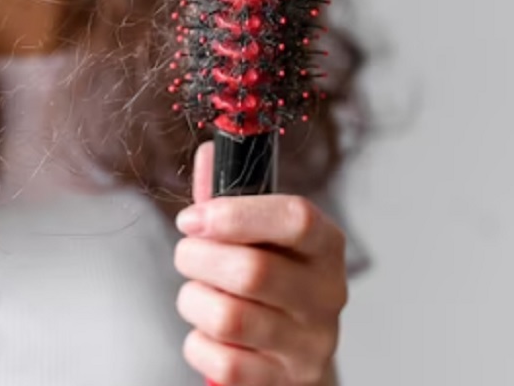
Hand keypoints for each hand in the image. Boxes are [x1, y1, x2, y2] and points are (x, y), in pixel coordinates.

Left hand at [173, 142, 346, 385]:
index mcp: (325, 247)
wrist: (293, 355)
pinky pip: (220, 361)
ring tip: (198, 294)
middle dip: (198, 258)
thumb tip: (210, 151)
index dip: (236, 214)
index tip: (192, 218)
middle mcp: (327, 295)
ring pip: (229, 318)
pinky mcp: (285, 381)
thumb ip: (230, 195)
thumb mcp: (259, 235)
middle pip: (252, 272)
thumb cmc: (270, 282)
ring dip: (194, 300)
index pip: (296, 219)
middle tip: (187, 254)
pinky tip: (209, 333)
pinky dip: (198, 343)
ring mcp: (309, 344)